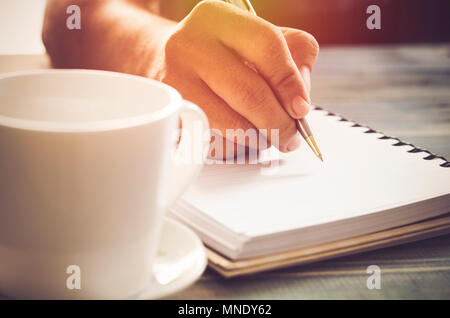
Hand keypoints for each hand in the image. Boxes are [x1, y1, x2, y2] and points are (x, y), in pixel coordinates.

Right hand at [149, 0, 318, 155]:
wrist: (163, 62)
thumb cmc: (218, 54)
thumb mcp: (256, 39)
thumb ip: (293, 55)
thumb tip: (300, 99)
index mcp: (217, 17)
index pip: (267, 46)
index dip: (290, 82)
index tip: (301, 109)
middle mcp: (189, 45)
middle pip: (250, 94)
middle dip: (279, 124)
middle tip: (289, 137)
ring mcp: (172, 82)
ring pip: (231, 126)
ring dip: (257, 139)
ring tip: (262, 135)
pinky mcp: (169, 117)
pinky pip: (211, 144)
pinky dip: (232, 147)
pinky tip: (232, 135)